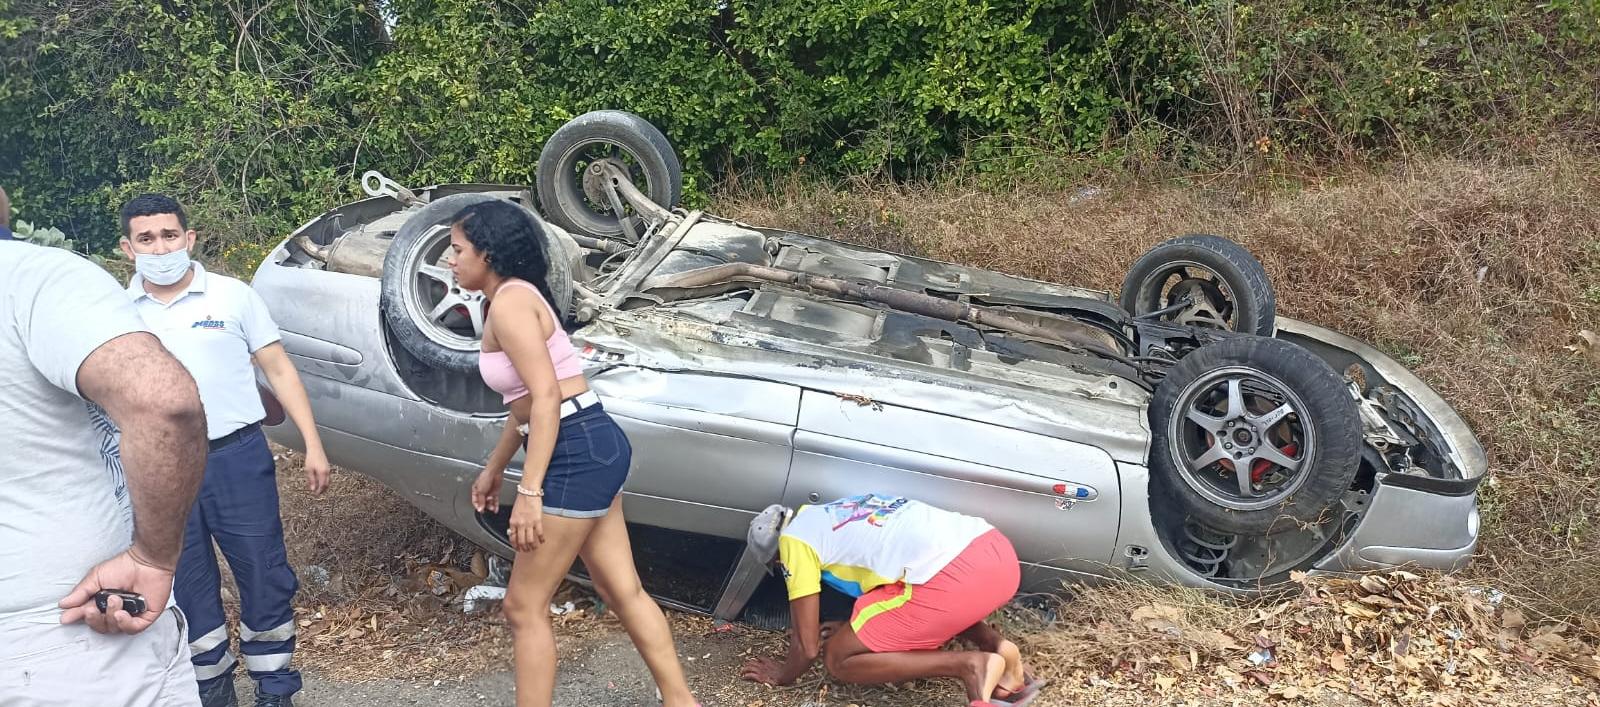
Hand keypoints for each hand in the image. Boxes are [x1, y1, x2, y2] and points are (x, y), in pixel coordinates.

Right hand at [58, 549, 173, 634]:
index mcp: (102, 602)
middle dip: (94, 619)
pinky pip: (132, 629)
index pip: (88, 616)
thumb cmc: (123, 566)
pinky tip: (121, 614)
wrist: (146, 561)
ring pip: (114, 629)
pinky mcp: (145, 617)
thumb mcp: (95, 577)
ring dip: (110, 616)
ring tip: (115, 600)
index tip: (66, 618)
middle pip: (100, 626)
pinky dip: (124, 624)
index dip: (78, 617)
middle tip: (92, 608)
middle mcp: (115, 611)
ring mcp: (131, 615)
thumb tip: (63, 604)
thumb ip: (81, 592)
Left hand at [303, 445, 331, 494]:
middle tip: (317, 493)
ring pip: (328, 481)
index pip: (322, 485)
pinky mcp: (327, 467)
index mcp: (323, 473)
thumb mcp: (309, 470)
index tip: (315, 494)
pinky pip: (327, 477)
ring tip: (318, 488)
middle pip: (326, 484)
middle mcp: (327, 472)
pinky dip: (324, 481)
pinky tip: (319, 481)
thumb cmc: (311, 458)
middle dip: (322, 490)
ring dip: (323, 486)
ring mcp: (328, 469)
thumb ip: (311, 480)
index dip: (319, 491)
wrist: (315, 449)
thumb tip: (313, 488)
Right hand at [472, 467, 503, 512]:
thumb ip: (481, 500)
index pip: (475, 501)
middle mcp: (482, 492)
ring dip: (490, 506)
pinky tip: (495, 510)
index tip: (480, 510)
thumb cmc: (485, 477)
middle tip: (487, 509)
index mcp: (476, 491)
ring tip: (492, 508)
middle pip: (483, 503)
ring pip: (489, 502)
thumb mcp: (481, 491)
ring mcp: (489, 493)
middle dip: (485, 506)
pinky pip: (495, 501)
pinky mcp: (495, 493)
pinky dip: (495, 505)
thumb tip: (480, 508)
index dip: (477, 506)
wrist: (495, 472)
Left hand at [509, 493, 544, 551]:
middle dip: (524, 548)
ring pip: (530, 540)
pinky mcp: (537, 520)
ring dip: (532, 546)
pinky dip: (541, 539)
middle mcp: (520, 524)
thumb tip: (514, 531)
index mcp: (513, 522)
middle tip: (527, 550)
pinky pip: (539, 533)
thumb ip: (514, 523)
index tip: (518, 548)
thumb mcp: (514, 513)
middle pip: (521, 541)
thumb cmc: (521, 500)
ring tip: (534, 547)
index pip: (512, 538)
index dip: (515, 545)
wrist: (528, 492)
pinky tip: (542, 540)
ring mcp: (529, 523)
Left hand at [740, 656, 790, 685]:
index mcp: (769, 661)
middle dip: (748, 663)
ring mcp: (761, 671)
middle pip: (753, 662)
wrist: (786, 675)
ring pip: (749, 667)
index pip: (760, 657)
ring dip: (745, 669)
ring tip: (741, 671)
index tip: (756, 660)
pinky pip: (751, 675)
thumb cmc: (787, 672)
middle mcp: (764, 665)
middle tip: (745, 666)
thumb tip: (784, 661)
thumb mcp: (785, 666)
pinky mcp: (760, 677)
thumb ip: (781, 664)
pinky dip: (746, 675)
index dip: (757, 659)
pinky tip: (744, 677)